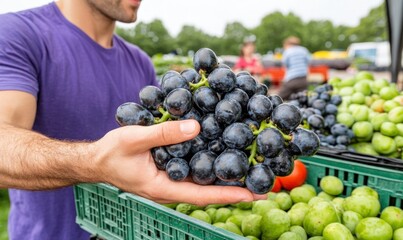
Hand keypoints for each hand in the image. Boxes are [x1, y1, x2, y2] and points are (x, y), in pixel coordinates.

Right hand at [92, 120, 265, 205]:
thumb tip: (195, 126)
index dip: (230, 194)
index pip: (203, 196)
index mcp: (164, 187)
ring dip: (228, 177)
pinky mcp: (172, 170)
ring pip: (205, 182)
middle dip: (237, 188)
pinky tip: (225, 155)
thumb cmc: (111, 153)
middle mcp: (173, 187)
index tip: (255, 194)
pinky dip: (212, 165)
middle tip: (265, 183)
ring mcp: (173, 180)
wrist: (97, 160)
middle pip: (210, 191)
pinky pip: (196, 170)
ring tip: (253, 171)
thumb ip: (163, 133)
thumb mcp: (134, 139)